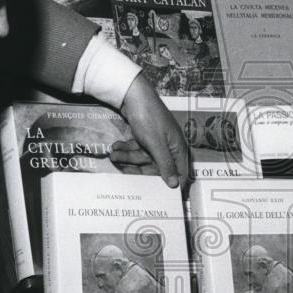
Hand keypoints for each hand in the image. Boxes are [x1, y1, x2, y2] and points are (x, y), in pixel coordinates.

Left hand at [113, 72, 188, 188]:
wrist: (133, 95)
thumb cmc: (149, 118)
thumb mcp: (156, 144)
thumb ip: (166, 165)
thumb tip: (176, 185)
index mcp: (178, 149)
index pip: (180, 174)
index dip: (170, 185)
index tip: (156, 197)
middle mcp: (170, 148)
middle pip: (155, 168)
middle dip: (137, 168)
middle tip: (121, 166)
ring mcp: (157, 143)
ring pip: (143, 159)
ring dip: (127, 157)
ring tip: (113, 154)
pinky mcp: (146, 138)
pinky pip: (137, 150)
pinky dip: (126, 149)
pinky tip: (115, 147)